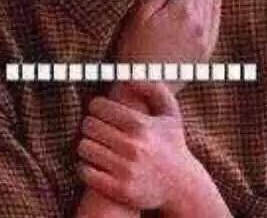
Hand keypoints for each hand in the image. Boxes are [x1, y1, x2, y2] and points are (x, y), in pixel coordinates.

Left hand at [77, 82, 197, 210]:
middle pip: (88, 125)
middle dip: (90, 124)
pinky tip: (95, 163)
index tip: (100, 112)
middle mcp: (132, 146)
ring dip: (87, 145)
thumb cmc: (172, 144)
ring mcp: (125, 170)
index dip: (96, 107)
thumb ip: (154, 89)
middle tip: (96, 128)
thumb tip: (130, 77)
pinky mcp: (118, 190)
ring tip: (95, 145)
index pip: (98, 107)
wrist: (182, 188)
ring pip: (84, 147)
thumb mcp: (170, 113)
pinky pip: (85, 171)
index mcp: (140, 124)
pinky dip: (86, 166)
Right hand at [115, 0, 221, 93]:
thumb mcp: (141, 14)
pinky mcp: (205, 51)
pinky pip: (216, 24)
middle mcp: (200, 22)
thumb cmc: (134, 50)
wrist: (143, 87)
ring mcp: (204, 38)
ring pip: (211, 5)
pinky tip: (217, 0)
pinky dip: (217, 9)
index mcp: (183, 10)